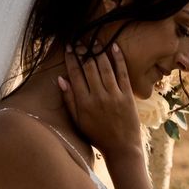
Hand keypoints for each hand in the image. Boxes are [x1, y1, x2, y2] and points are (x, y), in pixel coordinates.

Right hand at [58, 42, 142, 158]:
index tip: (69, 47)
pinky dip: (118, 59)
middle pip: (89, 68)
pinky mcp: (127, 95)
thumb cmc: (97, 135)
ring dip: (99, 52)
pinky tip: (114, 47)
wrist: (121, 147)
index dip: (71, 59)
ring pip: (105, 68)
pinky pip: (122, 73)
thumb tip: (61, 79)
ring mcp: (114, 95)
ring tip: (94, 41)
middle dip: (84, 52)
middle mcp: (98, 96)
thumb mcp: (78, 121)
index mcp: (83, 103)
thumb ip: (69, 100)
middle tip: (81, 41)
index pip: (75, 75)